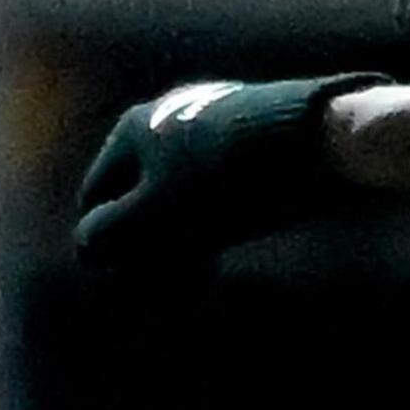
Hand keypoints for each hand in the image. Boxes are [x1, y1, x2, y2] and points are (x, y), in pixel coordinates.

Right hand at [70, 72, 388, 271]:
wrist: (323, 141)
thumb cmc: (229, 179)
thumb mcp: (158, 214)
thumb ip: (111, 234)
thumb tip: (86, 248)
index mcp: (133, 128)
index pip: (96, 198)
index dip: (110, 245)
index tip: (139, 281)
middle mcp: (167, 120)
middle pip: (140, 196)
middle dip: (151, 246)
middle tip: (173, 290)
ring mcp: (211, 128)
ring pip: (181, 196)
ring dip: (183, 240)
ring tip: (202, 276)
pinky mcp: (253, 143)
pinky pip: (217, 190)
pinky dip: (214, 222)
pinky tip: (228, 245)